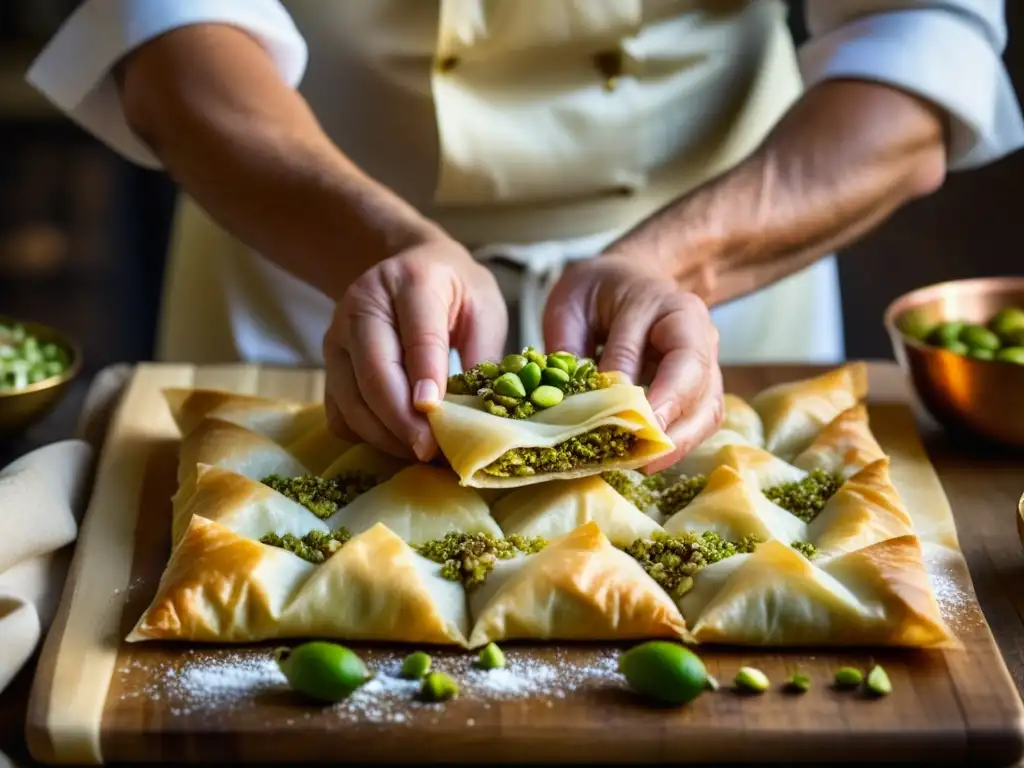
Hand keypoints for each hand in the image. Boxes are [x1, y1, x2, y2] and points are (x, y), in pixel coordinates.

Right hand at [323, 238, 507, 461]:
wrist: (407, 266)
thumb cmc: (454, 290)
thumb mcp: (484, 306)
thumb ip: (481, 354)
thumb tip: (476, 416)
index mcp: (412, 281)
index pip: (417, 336)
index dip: (426, 377)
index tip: (437, 412)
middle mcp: (363, 306)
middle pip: (374, 372)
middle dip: (402, 420)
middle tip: (431, 451)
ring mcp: (338, 337)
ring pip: (350, 399)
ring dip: (385, 435)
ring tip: (422, 452)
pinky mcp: (328, 366)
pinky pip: (338, 413)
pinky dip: (365, 435)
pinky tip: (398, 441)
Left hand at [543, 255, 722, 473]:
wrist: (628, 278)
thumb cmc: (597, 290)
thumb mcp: (575, 303)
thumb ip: (576, 346)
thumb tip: (580, 401)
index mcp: (674, 309)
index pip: (677, 357)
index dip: (659, 397)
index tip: (635, 427)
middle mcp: (700, 337)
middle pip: (701, 390)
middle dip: (673, 430)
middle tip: (639, 461)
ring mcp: (706, 364)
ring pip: (707, 411)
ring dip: (678, 445)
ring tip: (640, 466)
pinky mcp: (699, 388)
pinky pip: (698, 422)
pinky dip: (676, 445)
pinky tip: (645, 458)